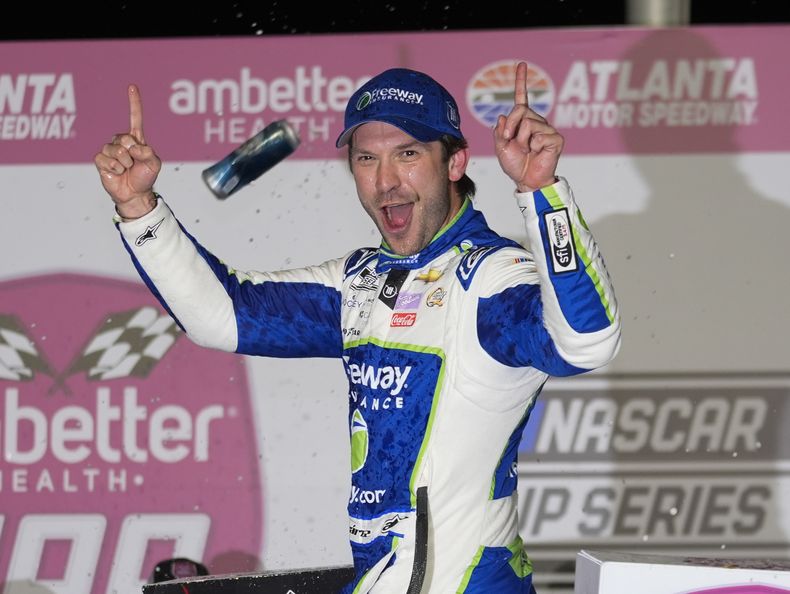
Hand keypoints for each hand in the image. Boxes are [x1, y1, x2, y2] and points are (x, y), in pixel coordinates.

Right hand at [94, 84, 161, 217]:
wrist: (135, 194)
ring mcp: (110, 150)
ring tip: (126, 170)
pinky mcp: (101, 160)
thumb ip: (148, 153)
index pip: (135, 118)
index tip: (132, 87)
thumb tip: (134, 147)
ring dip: (124, 163)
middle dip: (132, 154)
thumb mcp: (154, 164)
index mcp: (136, 140)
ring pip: (115, 150)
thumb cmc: (145, 177)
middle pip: (124, 139)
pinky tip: (117, 172)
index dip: (134, 103)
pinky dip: (115, 168)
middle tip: (134, 164)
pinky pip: (106, 159)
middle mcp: (122, 142)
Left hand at [494, 61, 563, 192]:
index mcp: (523, 121)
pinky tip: (537, 152)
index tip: (521, 64)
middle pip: (520, 110)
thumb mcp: (500, 147)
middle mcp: (536, 121)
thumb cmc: (515, 164)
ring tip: (527, 150)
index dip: (521, 81)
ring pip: (528, 123)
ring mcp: (547, 129)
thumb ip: (500, 132)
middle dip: (510, 126)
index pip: (522, 98)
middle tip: (510, 140)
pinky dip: (534, 146)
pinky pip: (539, 136)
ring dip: (521, 140)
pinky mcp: (556, 139)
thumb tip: (502, 117)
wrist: (526, 180)